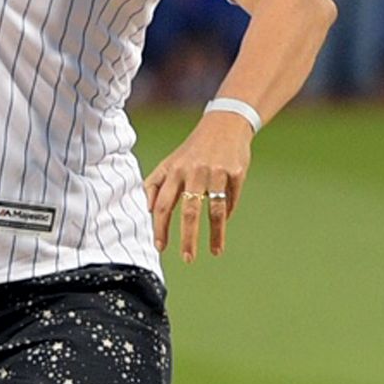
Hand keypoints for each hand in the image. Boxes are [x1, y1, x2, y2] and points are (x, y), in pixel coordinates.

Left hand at [142, 113, 252, 262]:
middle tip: (187, 259)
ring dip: (215, 234)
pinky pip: (231, 201)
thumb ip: (154, 184)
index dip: (160, 228)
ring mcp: (217, 172)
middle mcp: (194, 172)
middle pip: (189, 211)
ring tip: (215, 252)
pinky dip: (227, 215)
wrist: (225, 124)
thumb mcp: (170, 162)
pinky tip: (223, 227)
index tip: (160, 248)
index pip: (162, 205)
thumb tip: (146, 211)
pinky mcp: (236, 172)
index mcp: (174, 171)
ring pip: (215, 210)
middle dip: (188, 238)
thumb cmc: (192, 150)